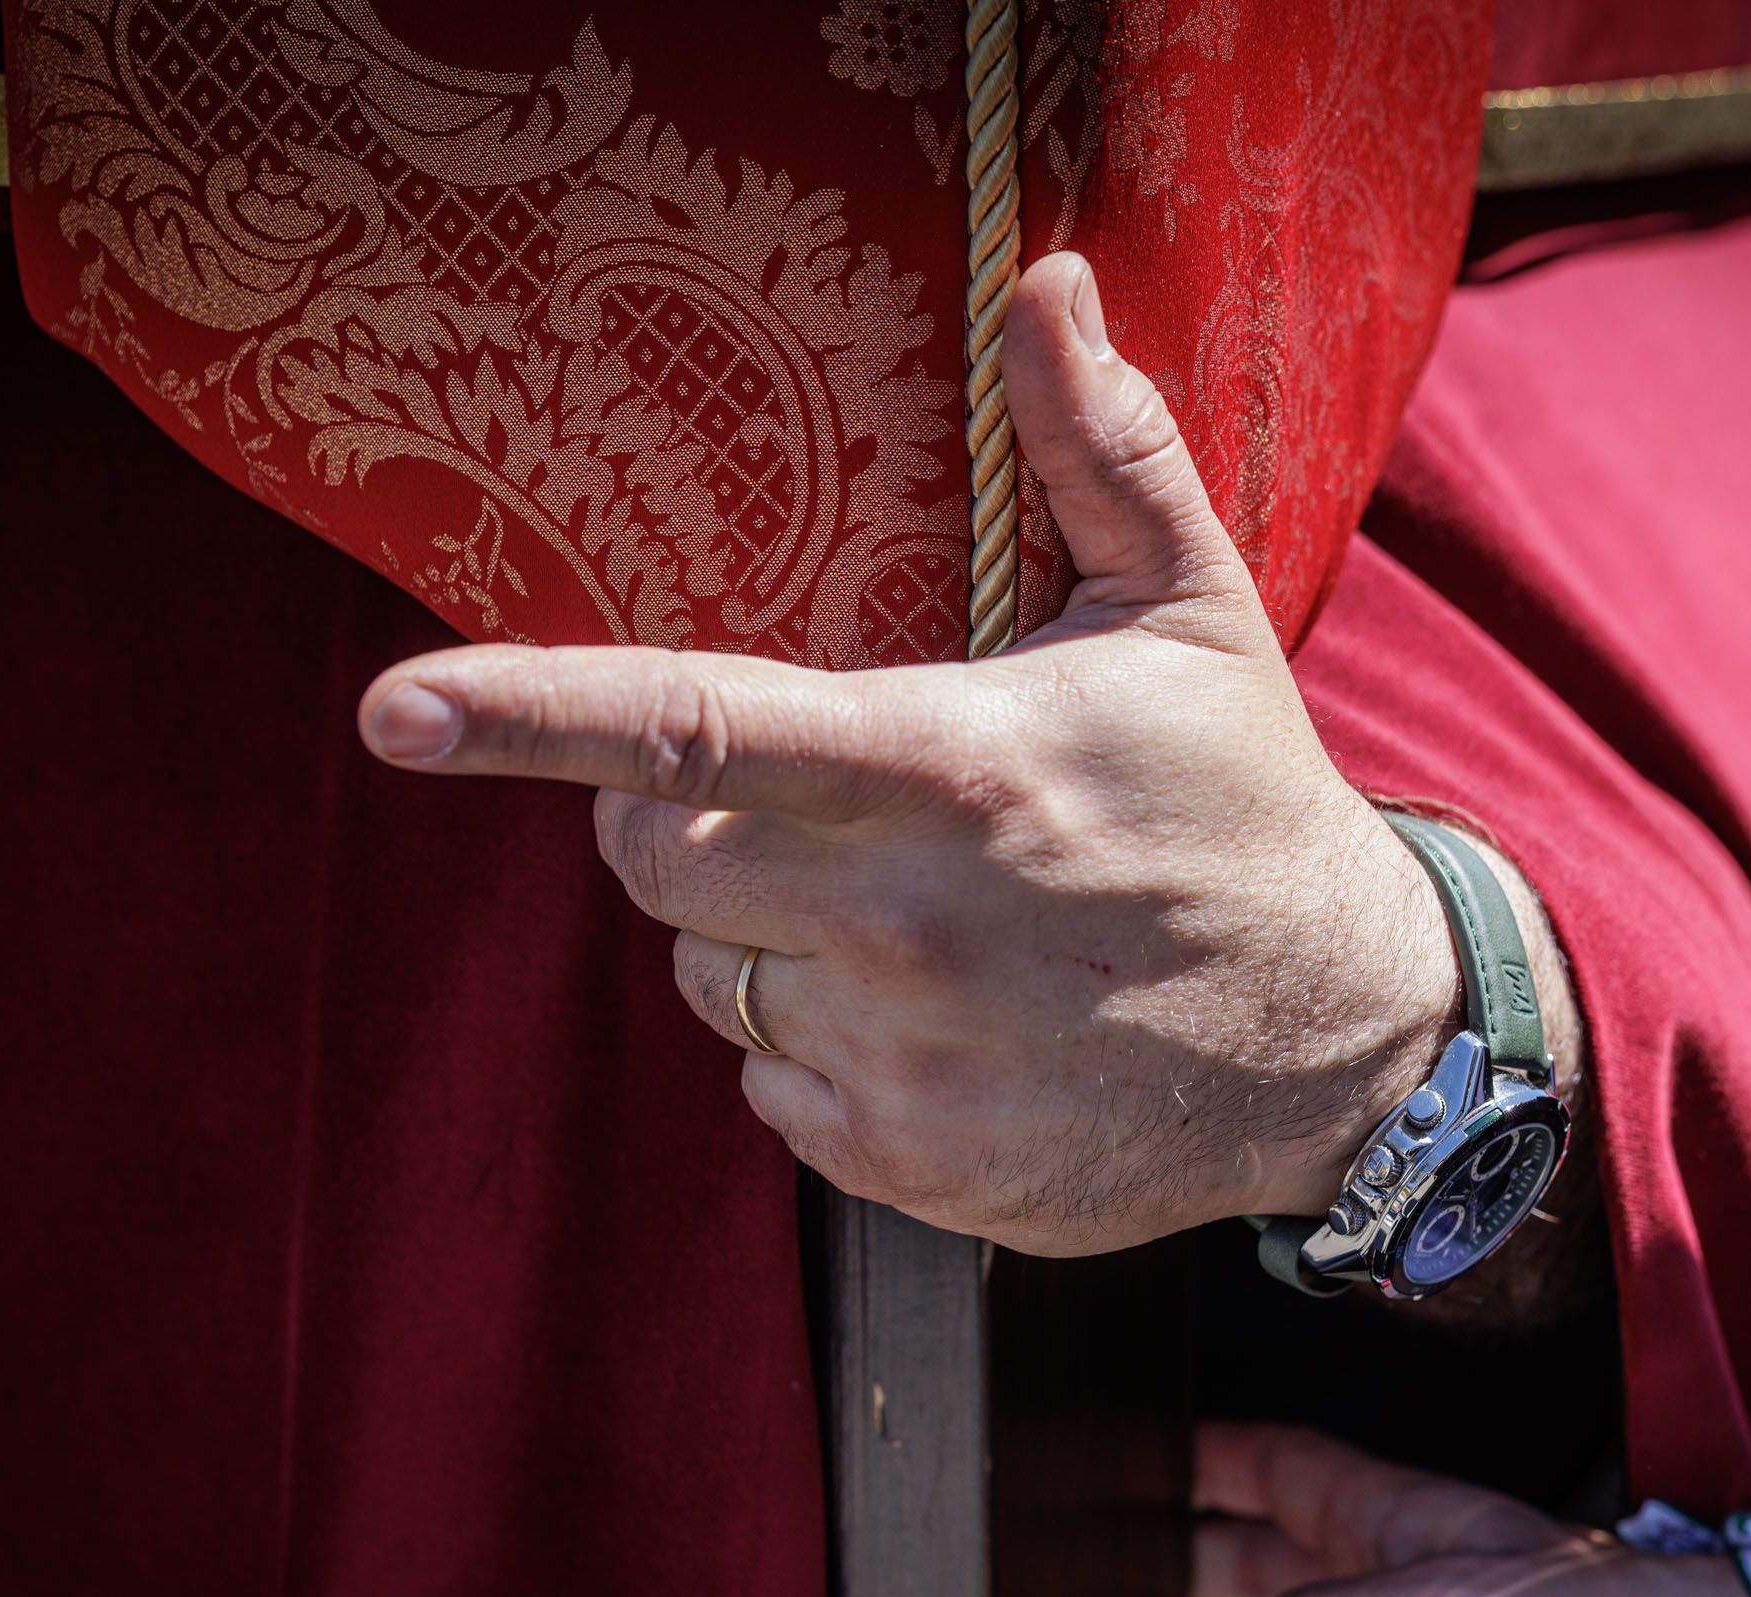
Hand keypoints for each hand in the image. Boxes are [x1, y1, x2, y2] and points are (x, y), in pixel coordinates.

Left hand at [355, 252, 1558, 1257]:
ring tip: (919, 924)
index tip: (398, 713)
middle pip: (656, 867)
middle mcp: (909, 926)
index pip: (696, 731)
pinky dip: (820, 1050)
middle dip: (686, 828)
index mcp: (956, 771)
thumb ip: (1100, 448)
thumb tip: (1048, 278)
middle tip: (821, 813)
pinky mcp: (907, 1165)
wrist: (1352, 1046)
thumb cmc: (1246, 808)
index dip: (528, 716)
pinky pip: (767, 1089)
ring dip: (767, 945)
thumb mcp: (1192, 616)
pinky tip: (941, 1019)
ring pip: (709, 982)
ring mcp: (901, 1060)